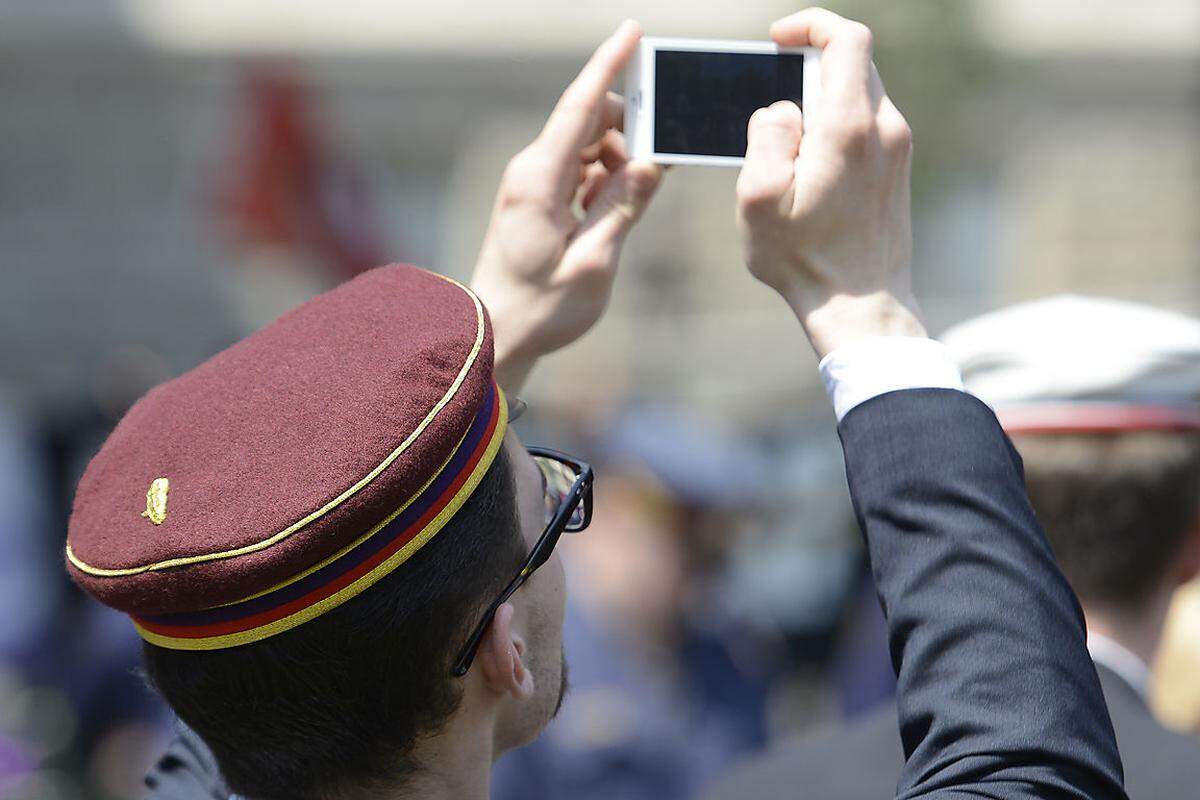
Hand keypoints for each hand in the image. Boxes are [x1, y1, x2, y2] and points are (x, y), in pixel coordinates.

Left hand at [471, 21, 663, 392]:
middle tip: (657, 166)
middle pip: (590, 123)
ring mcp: (533, 183)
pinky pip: (581, 171)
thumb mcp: (593, 262)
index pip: (579, 109)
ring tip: (628, 207)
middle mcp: (532, 171)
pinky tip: (610, 215)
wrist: (497, 335)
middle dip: (631, 131)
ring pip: (590, 146)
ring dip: (620, 164)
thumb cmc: (542, 309)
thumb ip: (623, 207)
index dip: (608, 66)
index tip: (633, 31)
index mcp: (539, 181)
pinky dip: (605, 181)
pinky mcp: (539, 197)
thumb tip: (651, 162)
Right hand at [736, 8, 924, 359]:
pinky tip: (811, 173)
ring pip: (860, 96)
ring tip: (790, 156)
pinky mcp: (898, 170)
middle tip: (775, 111)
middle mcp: (885, 128)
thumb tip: (782, 108)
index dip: (811, 25)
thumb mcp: (759, 199)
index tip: (779, 41)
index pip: (847, 39)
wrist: (861, 307)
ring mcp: (898, 149)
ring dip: (821, 105)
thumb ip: (766, 136)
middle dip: (809, 70)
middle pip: (854, 63)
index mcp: (849, 127)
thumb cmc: (804, 260)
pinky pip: (867, 126)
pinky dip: (836, 129)